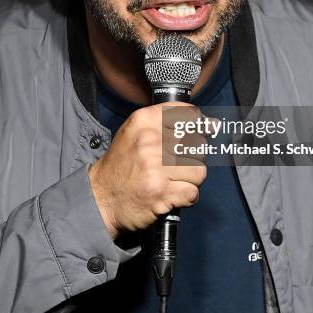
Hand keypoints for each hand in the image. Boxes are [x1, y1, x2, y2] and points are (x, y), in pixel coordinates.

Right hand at [88, 102, 207, 238]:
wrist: (102, 198)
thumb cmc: (123, 164)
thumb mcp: (136, 131)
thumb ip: (170, 122)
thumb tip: (211, 124)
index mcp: (144, 121)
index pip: (188, 115)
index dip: (197, 126)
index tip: (195, 134)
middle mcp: (150, 141)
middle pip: (197, 145)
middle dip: (191, 158)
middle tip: (174, 165)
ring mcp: (156, 168)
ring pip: (199, 170)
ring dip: (190, 179)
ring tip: (173, 180)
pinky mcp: (162, 193)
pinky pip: (193, 192)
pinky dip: (185, 197)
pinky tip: (171, 193)